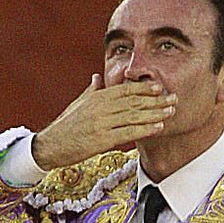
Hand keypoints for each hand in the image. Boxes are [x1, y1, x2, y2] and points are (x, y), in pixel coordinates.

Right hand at [32, 74, 174, 170]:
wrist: (50, 145)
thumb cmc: (65, 126)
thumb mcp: (77, 104)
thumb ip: (91, 91)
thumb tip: (97, 77)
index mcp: (97, 97)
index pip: (125, 90)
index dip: (144, 88)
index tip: (160, 87)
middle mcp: (100, 107)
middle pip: (134, 102)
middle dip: (155, 100)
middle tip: (173, 98)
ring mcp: (101, 123)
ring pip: (134, 116)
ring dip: (155, 114)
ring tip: (170, 111)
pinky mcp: (101, 139)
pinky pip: (128, 132)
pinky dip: (144, 129)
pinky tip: (158, 128)